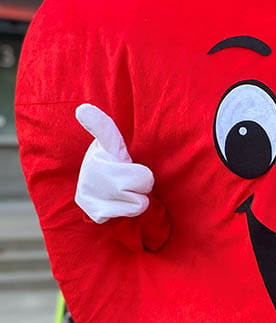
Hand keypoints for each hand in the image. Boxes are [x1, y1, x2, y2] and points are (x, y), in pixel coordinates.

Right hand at [74, 104, 153, 222]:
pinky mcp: (95, 210)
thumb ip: (106, 128)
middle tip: (130, 181)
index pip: (106, 132)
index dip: (96, 121)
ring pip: (140, 201)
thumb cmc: (112, 167)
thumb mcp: (113, 146)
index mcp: (105, 148)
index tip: (83, 110)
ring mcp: (93, 189)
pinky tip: (116, 204)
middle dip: (143, 183)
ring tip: (123, 193)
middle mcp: (97, 167)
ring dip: (137, 199)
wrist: (94, 195)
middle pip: (145, 179)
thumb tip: (83, 109)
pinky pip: (130, 213)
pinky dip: (127, 211)